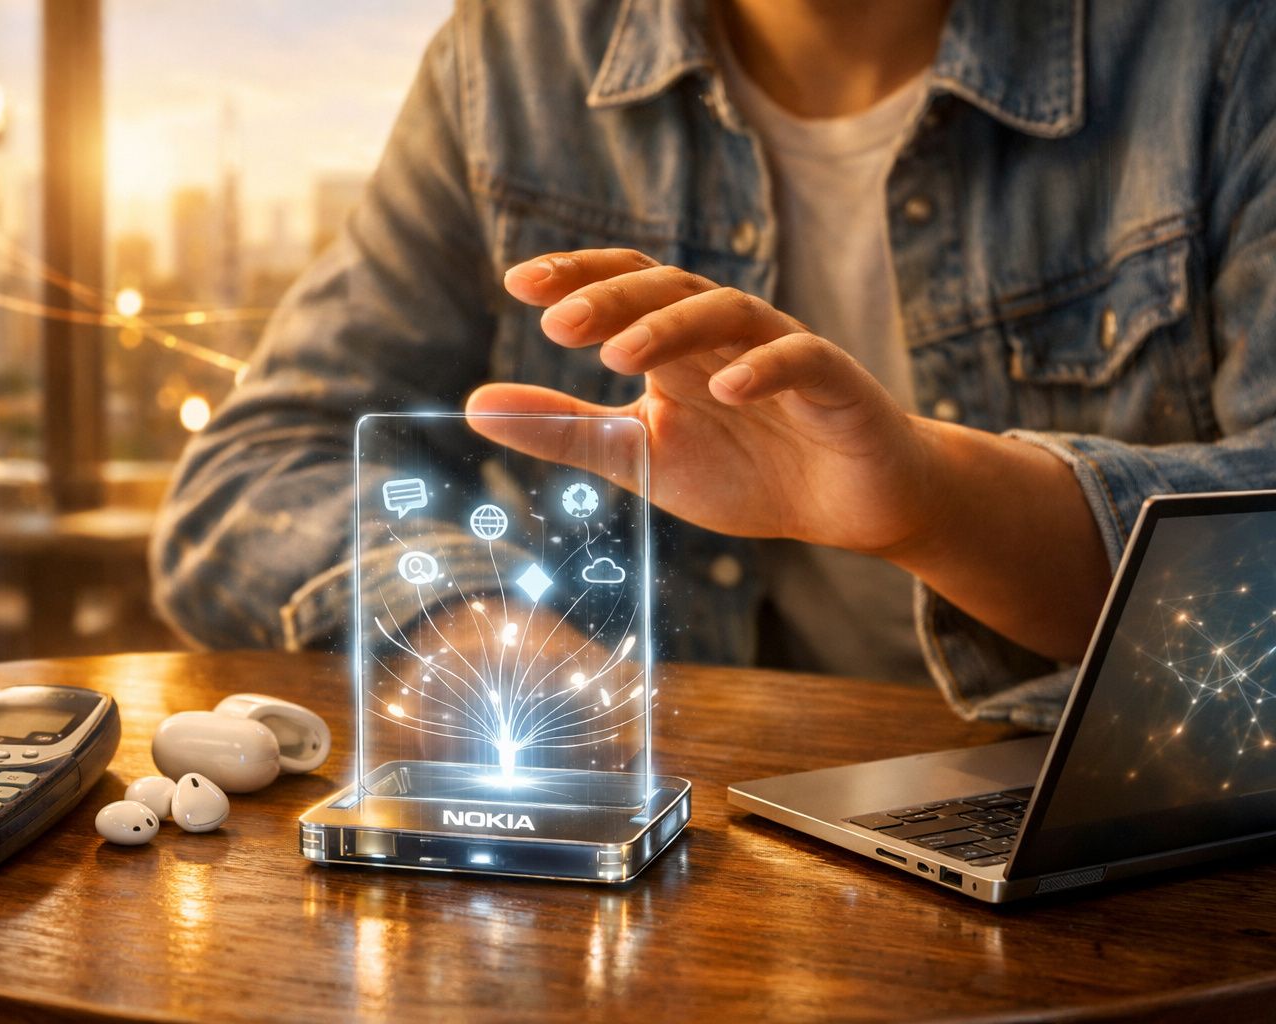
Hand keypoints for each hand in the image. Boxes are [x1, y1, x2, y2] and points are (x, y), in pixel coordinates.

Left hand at [467, 248, 938, 555]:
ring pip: (728, 313)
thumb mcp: (642, 455)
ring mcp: (783, 352)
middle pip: (668, 288)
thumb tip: (473, 404)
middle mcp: (726, 334)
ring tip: (619, 356)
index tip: (517, 283)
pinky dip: (763, 369)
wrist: (854, 504)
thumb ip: (565, 428)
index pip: (624, 286)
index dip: (577, 276)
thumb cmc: (748, 471)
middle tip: (555, 321)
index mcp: (677, 344)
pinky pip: (801, 359)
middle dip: (611, 299)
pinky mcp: (836, 384)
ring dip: (671, 327)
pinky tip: (725, 389)